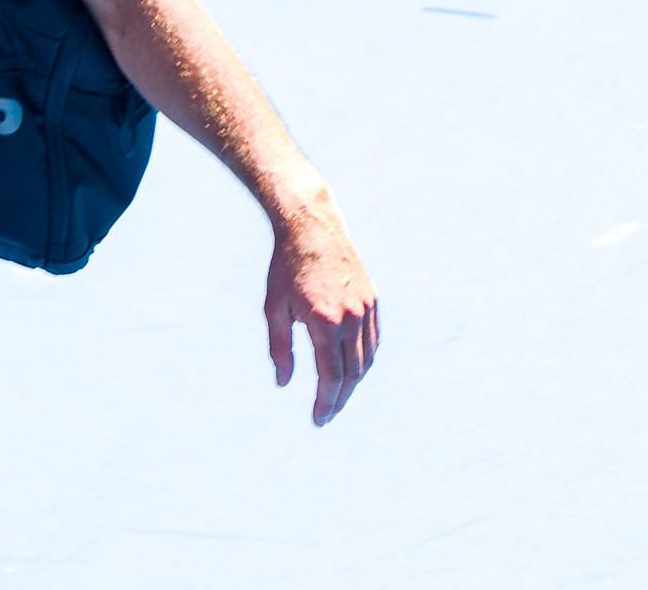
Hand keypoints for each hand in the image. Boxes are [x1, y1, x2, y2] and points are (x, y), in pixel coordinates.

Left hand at [265, 204, 378, 425]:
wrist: (311, 229)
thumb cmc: (285, 269)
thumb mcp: (273, 309)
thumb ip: (280, 348)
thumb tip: (282, 383)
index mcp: (325, 323)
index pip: (331, 376)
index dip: (325, 401)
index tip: (318, 419)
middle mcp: (351, 318)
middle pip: (352, 374)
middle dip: (340, 398)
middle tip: (326, 415)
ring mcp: (366, 309)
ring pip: (366, 359)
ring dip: (353, 382)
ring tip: (336, 396)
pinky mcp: (373, 301)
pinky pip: (373, 341)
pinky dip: (364, 360)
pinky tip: (351, 369)